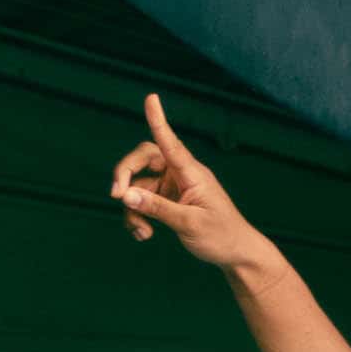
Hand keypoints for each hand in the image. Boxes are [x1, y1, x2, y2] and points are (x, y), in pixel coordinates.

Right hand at [107, 95, 258, 275]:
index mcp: (192, 173)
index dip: (158, 121)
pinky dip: (137, 217)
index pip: (171, 143)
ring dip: (132, 209)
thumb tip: (125, 195)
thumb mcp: (189, 224)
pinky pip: (142, 202)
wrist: (234, 253)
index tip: (151, 98)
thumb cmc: (221, 235)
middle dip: (125, 174)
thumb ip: (157, 208)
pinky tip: (144, 235)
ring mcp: (172, 187)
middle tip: (116, 195)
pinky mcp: (167, 201)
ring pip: (138, 186)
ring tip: (143, 233)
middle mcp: (180, 174)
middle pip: (143, 159)